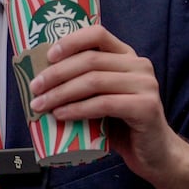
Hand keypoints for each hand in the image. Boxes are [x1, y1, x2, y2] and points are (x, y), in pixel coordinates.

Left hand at [27, 23, 188, 188]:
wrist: (154, 154)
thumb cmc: (122, 125)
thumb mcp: (102, 97)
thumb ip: (84, 83)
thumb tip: (41, 80)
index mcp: (127, 56)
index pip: (97, 34)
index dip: (70, 41)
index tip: (47, 56)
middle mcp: (139, 65)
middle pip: (90, 61)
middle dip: (56, 74)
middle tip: (35, 88)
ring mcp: (145, 85)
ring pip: (94, 82)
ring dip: (61, 93)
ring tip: (41, 105)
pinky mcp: (145, 107)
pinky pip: (103, 104)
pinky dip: (77, 109)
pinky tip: (61, 115)